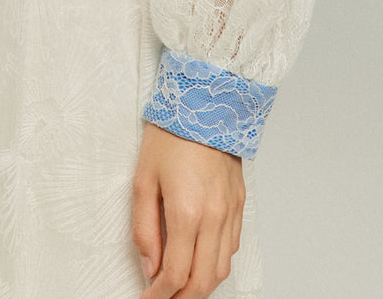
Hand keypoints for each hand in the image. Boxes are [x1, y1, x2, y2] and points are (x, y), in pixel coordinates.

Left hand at [132, 122, 244, 297]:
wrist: (204, 102)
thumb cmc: (170, 136)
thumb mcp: (143, 181)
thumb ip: (145, 230)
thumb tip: (149, 267)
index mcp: (187, 212)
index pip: (176, 274)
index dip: (159, 295)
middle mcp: (214, 217)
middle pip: (204, 281)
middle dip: (182, 298)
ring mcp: (231, 212)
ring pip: (221, 269)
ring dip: (201, 285)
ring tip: (180, 286)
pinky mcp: (239, 204)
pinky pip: (232, 247)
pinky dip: (215, 263)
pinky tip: (199, 259)